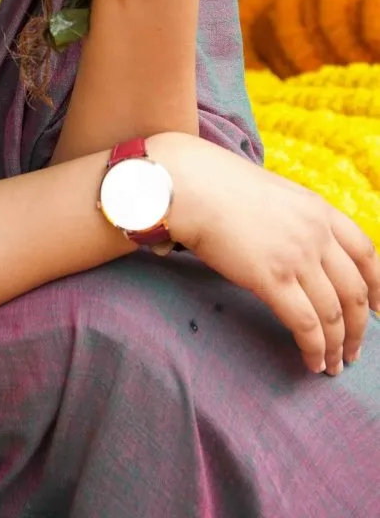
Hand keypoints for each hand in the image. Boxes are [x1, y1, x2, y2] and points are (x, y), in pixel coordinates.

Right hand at [153, 132, 379, 374]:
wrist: (189, 184)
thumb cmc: (218, 185)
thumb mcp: (272, 193)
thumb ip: (293, 219)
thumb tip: (295, 246)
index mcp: (319, 210)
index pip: (367, 253)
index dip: (379, 287)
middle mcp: (316, 233)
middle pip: (356, 291)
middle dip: (361, 327)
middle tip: (354, 350)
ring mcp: (297, 256)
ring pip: (334, 314)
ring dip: (337, 346)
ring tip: (332, 365)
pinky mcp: (272, 278)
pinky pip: (306, 324)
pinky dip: (314, 348)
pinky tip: (312, 362)